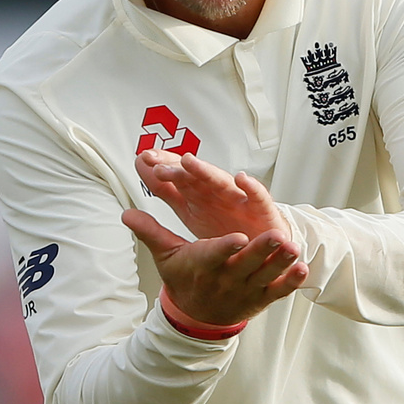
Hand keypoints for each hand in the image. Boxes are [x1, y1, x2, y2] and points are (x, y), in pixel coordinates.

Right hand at [122, 209, 306, 325]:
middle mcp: (226, 278)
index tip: (238, 236)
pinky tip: (303, 269)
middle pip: (246, 264)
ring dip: (281, 263)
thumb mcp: (165, 257)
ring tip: (294, 247)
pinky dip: (291, 282)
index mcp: (203, 265)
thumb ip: (150, 232)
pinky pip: (278, 292)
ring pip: (267, 275)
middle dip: (262, 250)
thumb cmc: (183, 278)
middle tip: (278, 235)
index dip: (226, 247)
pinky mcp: (261, 298)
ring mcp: (246, 289)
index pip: (214, 255)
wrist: (196, 318)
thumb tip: (125, 213)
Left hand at [135, 150, 289, 241]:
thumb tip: (141, 165)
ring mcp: (239, 199)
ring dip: (205, 171)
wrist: (259, 244)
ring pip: (220, 182)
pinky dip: (252, 188)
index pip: (178, 174)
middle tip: (159, 165)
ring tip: (189, 162)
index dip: (162, 166)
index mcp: (198, 192)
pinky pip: (258, 198)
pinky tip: (242, 179)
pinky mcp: (261, 210)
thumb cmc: (225, 222)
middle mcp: (217, 191)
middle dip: (177, 169)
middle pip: (195, 177)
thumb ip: (165, 189)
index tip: (144, 159)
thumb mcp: (188, 209)